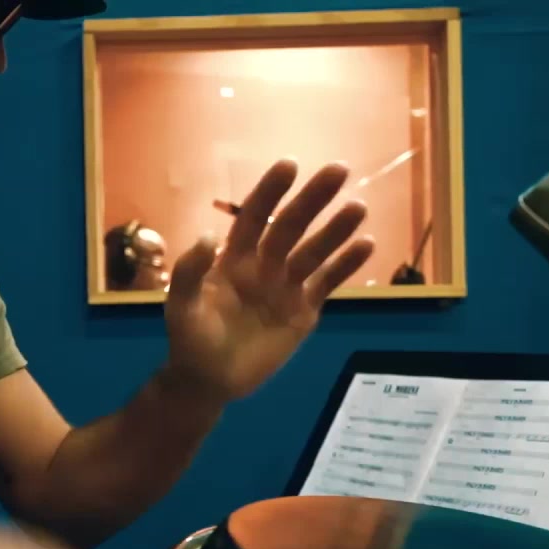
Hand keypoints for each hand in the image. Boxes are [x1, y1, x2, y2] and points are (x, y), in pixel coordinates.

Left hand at [165, 159, 372, 399]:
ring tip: (359, 206)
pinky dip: (346, 265)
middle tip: (338, 170)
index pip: (253, 217)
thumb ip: (189, 272)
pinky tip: (367, 245)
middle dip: (313, 199)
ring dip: (336, 229)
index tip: (289, 166)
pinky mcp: (304, 311)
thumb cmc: (190, 340)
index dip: (269, 192)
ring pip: (315, 251)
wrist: (210, 381)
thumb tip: (208, 235)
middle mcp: (263, 265)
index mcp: (233, 258)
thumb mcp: (181, 307)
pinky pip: (328, 283)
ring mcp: (286, 287)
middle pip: (291, 226)